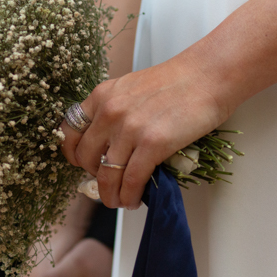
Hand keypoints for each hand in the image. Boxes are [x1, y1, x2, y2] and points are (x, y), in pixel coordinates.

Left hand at [61, 53, 227, 209]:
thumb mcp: (130, 88)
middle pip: (86, 158)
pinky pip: (131, 181)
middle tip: (108, 184)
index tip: (82, 165)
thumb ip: (115, 111)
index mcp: (101, 96)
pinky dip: (129, 196)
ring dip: (111, 195)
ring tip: (119, 201)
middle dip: (94, 178)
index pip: (69, 131)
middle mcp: (110, 112)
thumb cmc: (176, 82)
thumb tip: (110, 145)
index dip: (73, 154)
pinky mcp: (153, 144)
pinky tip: (133, 200)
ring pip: (107, 175)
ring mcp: (130, 129)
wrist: (207, 76)